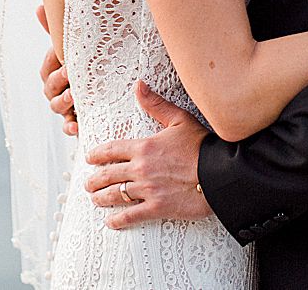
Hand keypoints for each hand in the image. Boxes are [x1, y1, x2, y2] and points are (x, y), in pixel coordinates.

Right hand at [37, 4, 77, 135]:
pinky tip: (76, 127)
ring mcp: (66, 109)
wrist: (110, 96)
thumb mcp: (76, 50)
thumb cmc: (89, 69)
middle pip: (50, 87)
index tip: (63, 56)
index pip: (47, 67)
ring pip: (56, 107)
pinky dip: (70, 128)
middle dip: (59, 79)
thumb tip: (39, 5)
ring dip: (63, 101)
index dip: (52, 61)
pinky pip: (69, 129)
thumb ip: (58, 31)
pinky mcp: (77, 123)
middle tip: (70, 73)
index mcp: (55, 73)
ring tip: (73, 96)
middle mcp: (57, 91)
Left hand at [84, 82, 210, 228]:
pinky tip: (111, 222)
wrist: (220, 173)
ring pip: (115, 195)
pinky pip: (131, 215)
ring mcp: (147, 189)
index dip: (97, 154)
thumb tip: (139, 86)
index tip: (89, 157)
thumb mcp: (179, 120)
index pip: (112, 150)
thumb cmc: (202, 146)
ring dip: (101, 198)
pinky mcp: (157, 207)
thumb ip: (156, 104)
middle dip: (94, 180)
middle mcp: (140, 169)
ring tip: (95, 199)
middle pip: (108, 175)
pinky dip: (118, 220)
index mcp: (144, 147)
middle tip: (88, 183)